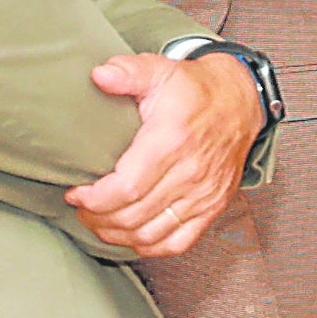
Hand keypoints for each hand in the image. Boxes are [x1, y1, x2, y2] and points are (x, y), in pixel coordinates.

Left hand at [69, 50, 262, 256]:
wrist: (240, 102)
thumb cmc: (196, 90)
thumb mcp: (160, 71)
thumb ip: (128, 71)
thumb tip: (99, 75)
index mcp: (172, 141)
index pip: (126, 188)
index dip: (94, 199)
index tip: (76, 192)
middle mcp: (190, 173)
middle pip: (133, 216)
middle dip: (97, 217)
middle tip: (81, 207)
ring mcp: (203, 195)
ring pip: (151, 234)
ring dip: (117, 234)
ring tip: (98, 221)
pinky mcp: (212, 207)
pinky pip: (177, 242)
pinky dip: (149, 246)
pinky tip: (130, 235)